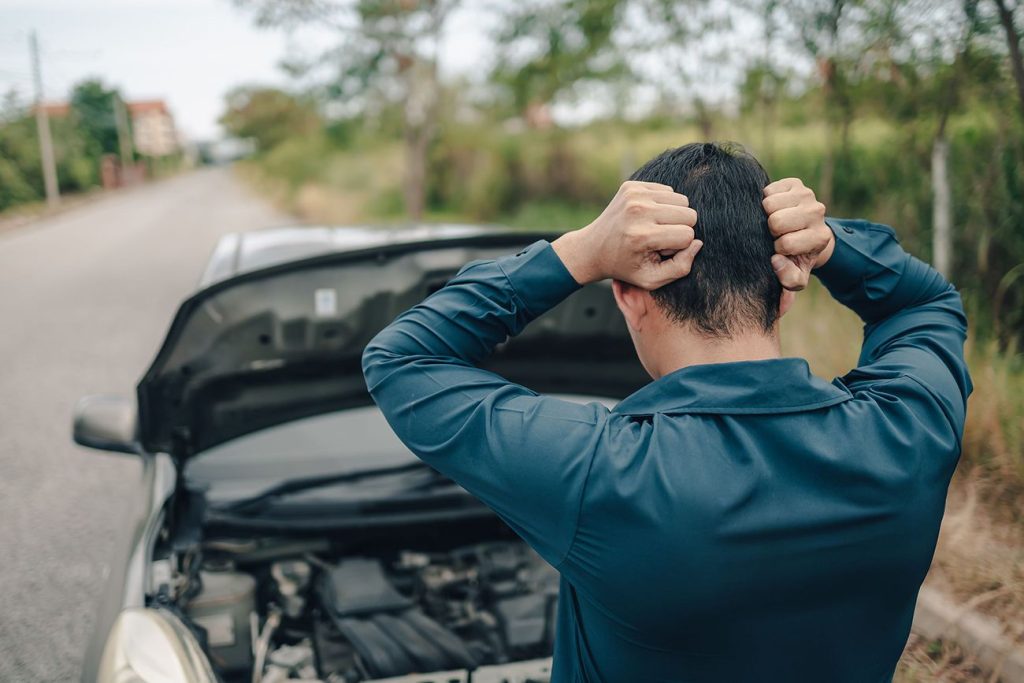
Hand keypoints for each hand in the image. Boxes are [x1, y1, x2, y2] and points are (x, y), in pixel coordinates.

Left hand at [552, 181, 702, 288]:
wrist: (593, 248)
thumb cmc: (626, 266)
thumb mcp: (652, 280)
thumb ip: (681, 267)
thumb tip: (698, 243)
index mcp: (642, 236)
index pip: (687, 235)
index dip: (678, 247)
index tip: (660, 251)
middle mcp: (638, 211)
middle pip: (689, 214)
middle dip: (680, 229)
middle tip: (658, 239)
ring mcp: (634, 195)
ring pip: (682, 200)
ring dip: (673, 216)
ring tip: (653, 228)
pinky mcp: (631, 185)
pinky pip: (668, 191)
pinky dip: (663, 205)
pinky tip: (647, 217)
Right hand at [762, 178, 834, 290]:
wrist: (803, 234)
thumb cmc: (795, 257)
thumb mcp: (795, 276)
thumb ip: (788, 280)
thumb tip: (775, 260)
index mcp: (820, 237)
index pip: (786, 243)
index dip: (777, 249)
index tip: (782, 250)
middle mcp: (818, 212)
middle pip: (776, 221)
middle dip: (770, 230)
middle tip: (776, 234)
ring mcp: (807, 195)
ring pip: (769, 204)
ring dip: (766, 215)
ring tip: (775, 222)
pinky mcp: (795, 183)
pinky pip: (768, 190)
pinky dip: (765, 200)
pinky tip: (774, 209)